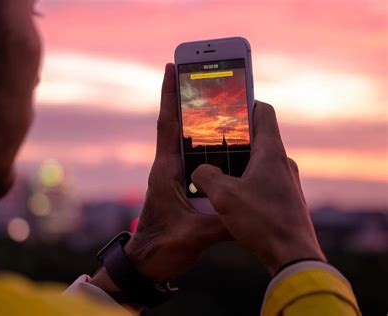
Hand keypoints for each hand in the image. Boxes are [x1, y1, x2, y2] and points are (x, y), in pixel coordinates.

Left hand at [91, 64, 229, 293]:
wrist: (145, 264)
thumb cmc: (161, 249)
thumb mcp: (194, 236)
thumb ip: (223, 223)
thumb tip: (251, 213)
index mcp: (166, 172)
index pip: (168, 125)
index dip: (170, 95)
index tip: (172, 67)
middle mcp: (167, 168)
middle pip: (177, 125)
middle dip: (186, 99)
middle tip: (200, 75)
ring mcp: (172, 176)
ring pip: (185, 140)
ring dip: (195, 120)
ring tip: (215, 100)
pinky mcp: (179, 186)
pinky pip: (192, 157)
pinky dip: (203, 144)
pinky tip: (219, 141)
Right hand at [191, 101, 325, 275]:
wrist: (293, 257)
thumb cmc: (262, 221)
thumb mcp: (223, 196)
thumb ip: (206, 176)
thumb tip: (200, 171)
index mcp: (271, 152)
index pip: (263, 112)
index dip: (245, 103)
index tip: (227, 105)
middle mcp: (283, 162)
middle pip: (259, 137)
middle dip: (236, 138)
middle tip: (213, 140)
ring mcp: (287, 182)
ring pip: (260, 162)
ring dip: (240, 163)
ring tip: (218, 171)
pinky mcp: (286, 199)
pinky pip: (264, 181)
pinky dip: (248, 181)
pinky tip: (232, 196)